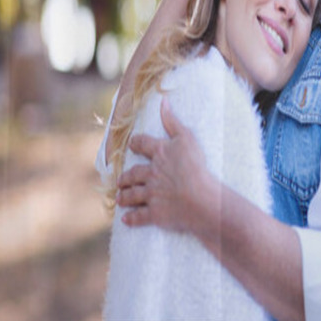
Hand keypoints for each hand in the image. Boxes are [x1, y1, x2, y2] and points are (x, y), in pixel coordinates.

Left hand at [116, 98, 213, 233]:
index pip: (142, 145)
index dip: (136, 144)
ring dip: (125, 197)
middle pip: (133, 174)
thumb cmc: (196, 166)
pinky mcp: (154, 213)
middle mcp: (151, 173)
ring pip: (132, 195)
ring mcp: (151, 194)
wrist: (200, 198)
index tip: (132, 144)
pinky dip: (131, 218)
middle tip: (121, 180)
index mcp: (159, 154)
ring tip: (120, 198)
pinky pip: (139, 217)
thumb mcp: (187, 138)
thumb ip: (173, 122)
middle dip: (125, 177)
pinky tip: (125, 219)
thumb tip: (163, 102)